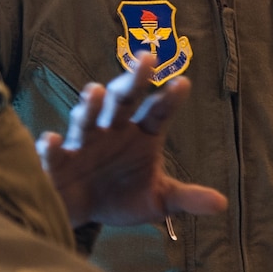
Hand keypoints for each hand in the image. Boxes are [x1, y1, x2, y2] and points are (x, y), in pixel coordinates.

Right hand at [35, 60, 226, 228]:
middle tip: (146, 58)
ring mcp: (85, 141)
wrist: (85, 213)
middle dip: (134, 79)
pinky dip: (51, 146)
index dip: (169, 99)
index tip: (182, 83)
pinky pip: (54, 151)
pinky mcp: (57, 161)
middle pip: (124, 99)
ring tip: (95, 91)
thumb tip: (221, 205)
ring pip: (87, 118)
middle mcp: (113, 129)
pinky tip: (52, 140)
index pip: (159, 112)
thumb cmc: (123, 197)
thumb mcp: (158, 200)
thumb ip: (187, 197)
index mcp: (142, 134)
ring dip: (90, 105)